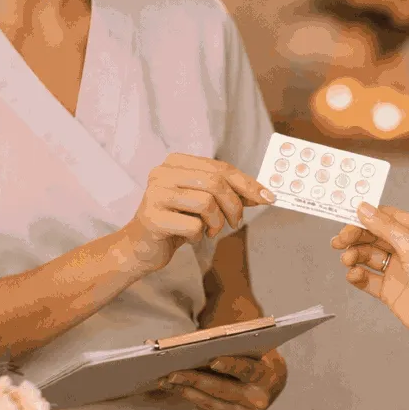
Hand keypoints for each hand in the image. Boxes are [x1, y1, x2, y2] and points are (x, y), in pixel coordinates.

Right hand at [122, 154, 272, 271]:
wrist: (140, 247)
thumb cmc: (176, 221)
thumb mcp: (204, 203)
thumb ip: (229, 194)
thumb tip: (263, 193)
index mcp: (176, 162)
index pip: (220, 168)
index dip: (247, 183)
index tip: (268, 197)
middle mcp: (163, 173)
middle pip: (215, 183)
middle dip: (234, 205)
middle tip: (236, 222)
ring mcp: (155, 194)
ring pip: (206, 202)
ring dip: (217, 222)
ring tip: (211, 231)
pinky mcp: (152, 217)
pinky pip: (193, 225)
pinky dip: (200, 235)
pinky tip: (192, 237)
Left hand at [154, 349, 287, 409]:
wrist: (267, 381)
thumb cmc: (252, 356)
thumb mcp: (248, 347)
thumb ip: (226, 344)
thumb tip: (188, 343)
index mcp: (269, 375)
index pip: (249, 370)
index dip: (231, 365)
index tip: (212, 360)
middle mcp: (260, 399)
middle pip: (223, 389)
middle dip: (196, 380)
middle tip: (173, 373)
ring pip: (211, 403)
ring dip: (187, 391)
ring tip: (167, 381)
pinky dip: (191, 399)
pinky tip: (177, 389)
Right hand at [331, 204, 408, 349]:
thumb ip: (387, 228)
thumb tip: (365, 209)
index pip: (390, 217)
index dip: (367, 217)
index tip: (346, 218)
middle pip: (376, 236)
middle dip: (356, 237)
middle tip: (339, 241)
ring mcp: (401, 270)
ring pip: (370, 256)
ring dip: (355, 256)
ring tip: (347, 260)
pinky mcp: (392, 290)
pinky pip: (369, 278)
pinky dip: (358, 275)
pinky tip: (354, 275)